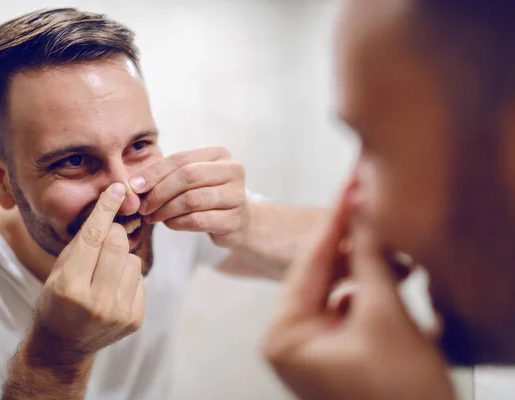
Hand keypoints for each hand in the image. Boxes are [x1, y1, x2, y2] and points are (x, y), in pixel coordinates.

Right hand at [31, 183, 145, 357]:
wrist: (63, 345)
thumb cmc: (56, 301)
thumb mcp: (58, 271)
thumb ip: (82, 242)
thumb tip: (110, 205)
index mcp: (70, 287)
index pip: (92, 237)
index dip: (106, 209)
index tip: (117, 189)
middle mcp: (96, 302)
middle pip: (118, 244)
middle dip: (114, 234)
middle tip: (104, 240)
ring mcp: (118, 314)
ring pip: (134, 260)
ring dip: (122, 259)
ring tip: (105, 274)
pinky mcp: (135, 320)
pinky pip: (140, 279)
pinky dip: (128, 277)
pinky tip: (113, 290)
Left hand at [130, 146, 248, 247]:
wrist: (237, 221)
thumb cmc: (206, 195)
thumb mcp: (190, 179)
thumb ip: (166, 176)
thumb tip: (132, 184)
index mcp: (219, 153)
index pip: (181, 159)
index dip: (154, 172)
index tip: (134, 186)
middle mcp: (233, 170)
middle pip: (188, 176)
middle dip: (159, 192)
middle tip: (143, 206)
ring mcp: (237, 195)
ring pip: (192, 199)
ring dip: (166, 210)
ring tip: (152, 217)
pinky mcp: (235, 219)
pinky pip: (198, 220)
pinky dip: (177, 223)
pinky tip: (169, 224)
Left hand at [263, 184, 454, 399]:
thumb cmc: (401, 393)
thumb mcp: (384, 316)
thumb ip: (368, 259)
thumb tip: (362, 210)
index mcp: (283, 336)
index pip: (309, 263)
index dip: (335, 220)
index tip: (350, 186)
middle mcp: (286, 339)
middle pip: (319, 274)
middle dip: (349, 239)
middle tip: (367, 199)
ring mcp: (307, 344)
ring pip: (334, 286)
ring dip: (362, 262)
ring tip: (385, 234)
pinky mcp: (329, 346)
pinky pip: (344, 302)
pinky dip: (367, 286)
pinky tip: (389, 266)